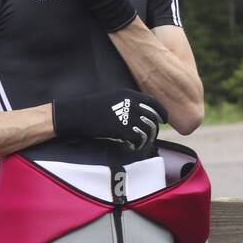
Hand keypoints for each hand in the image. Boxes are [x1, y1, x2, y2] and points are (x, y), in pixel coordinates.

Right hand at [52, 89, 167, 155]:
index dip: (161, 112)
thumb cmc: (93, 108)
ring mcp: (127, 116)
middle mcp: (131, 104)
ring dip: (146, 139)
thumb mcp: (114, 98)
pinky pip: (138, 139)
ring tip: (140, 144)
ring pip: (147, 130)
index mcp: (130, 95)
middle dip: (154, 130)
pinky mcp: (122, 128)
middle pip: (152, 119)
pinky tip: (130, 146)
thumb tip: (140, 112)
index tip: (163, 120)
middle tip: (151, 138)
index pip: (153, 103)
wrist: (78, 113)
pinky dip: (136, 145)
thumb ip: (129, 103)